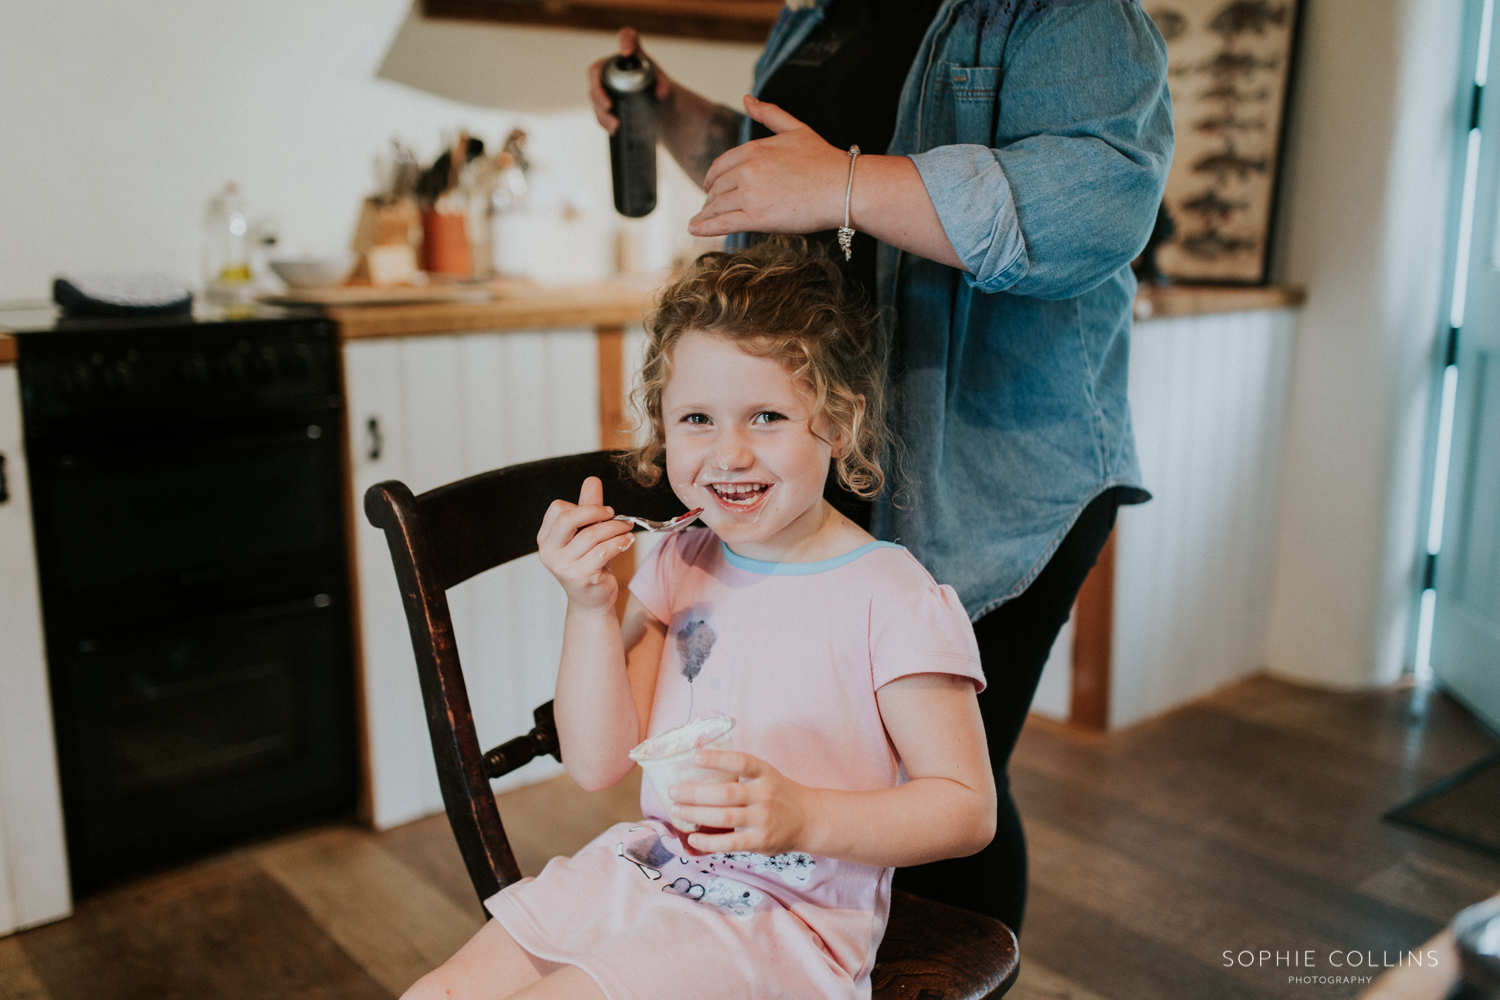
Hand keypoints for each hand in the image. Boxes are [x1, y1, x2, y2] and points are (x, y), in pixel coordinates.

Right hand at [536, 476, 634, 610]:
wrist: (592, 600)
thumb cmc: (590, 563)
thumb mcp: (587, 533)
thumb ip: (588, 507)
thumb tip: (592, 480)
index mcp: (546, 538)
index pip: (558, 509)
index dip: (582, 507)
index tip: (602, 511)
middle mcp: (548, 552)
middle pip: (568, 519)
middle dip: (595, 511)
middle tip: (613, 513)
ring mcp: (562, 566)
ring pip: (591, 535)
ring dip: (614, 528)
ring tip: (626, 528)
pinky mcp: (579, 577)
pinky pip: (603, 551)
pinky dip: (619, 543)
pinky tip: (627, 541)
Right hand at [588, 27, 672, 135]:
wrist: (660, 112)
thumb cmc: (662, 91)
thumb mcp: (667, 87)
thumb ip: (666, 86)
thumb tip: (661, 93)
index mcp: (633, 55)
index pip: (627, 37)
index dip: (625, 41)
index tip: (627, 52)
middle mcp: (615, 67)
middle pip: (597, 72)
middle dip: (598, 90)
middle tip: (608, 105)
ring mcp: (606, 85)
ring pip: (595, 96)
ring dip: (602, 112)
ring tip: (616, 125)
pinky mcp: (605, 103)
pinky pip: (598, 111)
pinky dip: (604, 121)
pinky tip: (613, 130)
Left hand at [669, 750, 815, 855]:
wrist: (808, 819)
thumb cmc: (778, 794)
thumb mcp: (765, 775)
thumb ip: (740, 774)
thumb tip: (696, 767)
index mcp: (765, 773)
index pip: (741, 762)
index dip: (718, 759)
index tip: (695, 756)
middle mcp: (765, 795)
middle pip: (726, 793)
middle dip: (695, 792)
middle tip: (673, 791)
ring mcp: (763, 819)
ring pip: (724, 817)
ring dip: (696, 814)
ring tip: (677, 810)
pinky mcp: (760, 841)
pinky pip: (730, 843)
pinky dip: (709, 842)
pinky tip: (692, 838)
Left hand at [687, 96, 847, 237]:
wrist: (845, 188)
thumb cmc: (826, 160)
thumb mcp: (796, 129)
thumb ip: (769, 114)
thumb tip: (747, 99)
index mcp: (754, 149)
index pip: (720, 165)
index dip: (712, 178)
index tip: (709, 187)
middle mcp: (748, 170)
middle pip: (717, 187)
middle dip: (710, 198)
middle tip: (708, 207)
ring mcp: (751, 195)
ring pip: (717, 206)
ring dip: (706, 214)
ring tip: (700, 220)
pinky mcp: (757, 219)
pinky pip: (723, 223)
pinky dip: (705, 227)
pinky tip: (694, 229)